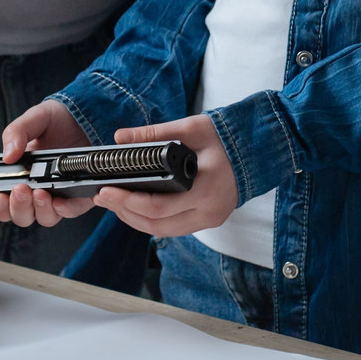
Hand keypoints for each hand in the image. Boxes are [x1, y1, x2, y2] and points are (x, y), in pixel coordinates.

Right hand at [0, 99, 98, 228]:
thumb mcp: (34, 119)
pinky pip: (72, 210)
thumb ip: (16, 133)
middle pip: (23, 215)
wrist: (87, 114)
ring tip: (40, 192)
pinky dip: (66, 209)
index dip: (0, 206)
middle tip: (20, 190)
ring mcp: (59, 194)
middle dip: (19, 207)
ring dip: (40, 210)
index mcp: (20, 176)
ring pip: (46, 218)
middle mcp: (38, 190)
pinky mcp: (81, 194)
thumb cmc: (57, 119)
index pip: (4, 203)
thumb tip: (7, 157)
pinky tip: (61, 200)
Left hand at [90, 115, 238, 237]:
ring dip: (135, 219)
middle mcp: (209, 211)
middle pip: (157, 225)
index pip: (159, 207)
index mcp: (206, 188)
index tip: (106, 191)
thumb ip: (155, 133)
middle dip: (125, 212)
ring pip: (163, 231)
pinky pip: (174, 227)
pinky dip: (152, 219)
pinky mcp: (208, 220)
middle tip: (102, 197)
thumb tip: (120, 138)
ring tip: (114, 202)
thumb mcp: (191, 128)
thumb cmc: (225, 136)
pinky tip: (136, 206)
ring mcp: (211, 219)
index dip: (128, 202)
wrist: (258, 148)